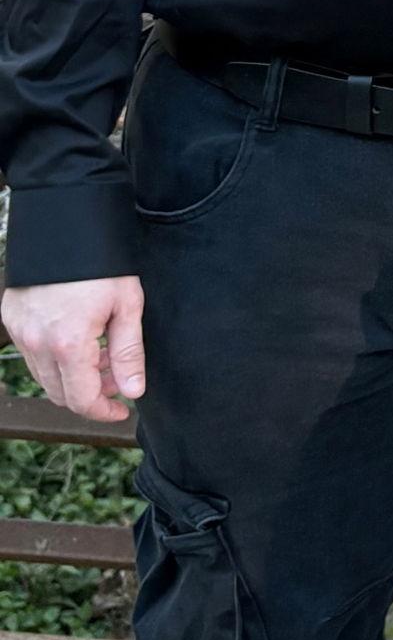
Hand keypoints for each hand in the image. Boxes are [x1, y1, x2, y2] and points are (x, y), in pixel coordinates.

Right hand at [2, 276, 145, 423]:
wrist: (66, 227)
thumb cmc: (103, 264)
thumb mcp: (127, 305)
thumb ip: (129, 352)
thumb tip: (133, 392)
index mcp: (68, 344)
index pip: (82, 400)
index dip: (103, 412)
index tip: (122, 411)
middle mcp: (36, 344)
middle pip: (61, 393)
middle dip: (92, 393)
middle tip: (119, 376)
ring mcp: (20, 332)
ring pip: (45, 376)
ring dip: (74, 376)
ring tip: (104, 354)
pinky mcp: (11, 319)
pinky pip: (32, 354)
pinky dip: (56, 358)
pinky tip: (81, 339)